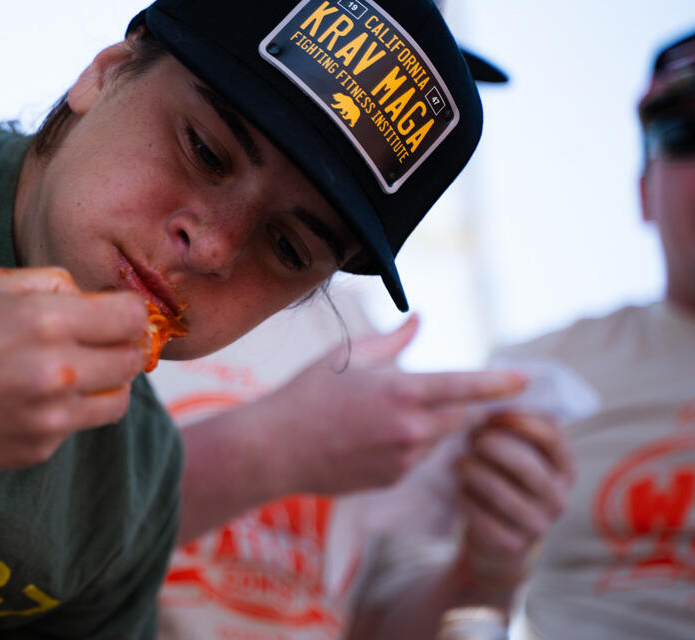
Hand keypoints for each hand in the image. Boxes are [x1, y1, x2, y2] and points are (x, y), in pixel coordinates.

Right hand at [0, 266, 148, 475]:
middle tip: (103, 341)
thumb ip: (52, 283)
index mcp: (46, 321)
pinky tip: (29, 398)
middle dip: (124, 346)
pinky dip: (67, 410)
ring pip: (117, 401)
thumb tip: (94, 299)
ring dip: (106, 383)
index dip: (130, 312)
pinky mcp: (37, 450)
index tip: (120, 314)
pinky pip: (76, 426)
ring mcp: (48, 419)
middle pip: (132, 361)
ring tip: (75, 370)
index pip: (131, 317)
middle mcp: (56, 372)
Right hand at [254, 317, 526, 495]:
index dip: (498, 383)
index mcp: (402, 391)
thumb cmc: (306, 394)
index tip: (524, 380)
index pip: (466, 385)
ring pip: (436, 438)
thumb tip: (419, 320)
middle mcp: (411, 429)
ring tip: (377, 416)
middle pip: (459, 416)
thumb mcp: (347, 356)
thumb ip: (392, 340)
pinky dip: (404, 447)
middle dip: (453, 404)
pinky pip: (415, 460)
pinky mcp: (393, 480)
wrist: (275, 449)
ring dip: (425, 425)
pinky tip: (366, 439)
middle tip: (418, 392)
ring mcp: (404, 459)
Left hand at [455, 410, 572, 588]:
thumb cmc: (503, 479)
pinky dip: (464, 499)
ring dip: (473, 471)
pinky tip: (458, 490)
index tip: (491, 410)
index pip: (552, 436)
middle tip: (469, 438)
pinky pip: (482, 517)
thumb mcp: (516, 451)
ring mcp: (539, 524)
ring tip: (458, 462)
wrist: (498, 538)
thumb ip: (512, 424)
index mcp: (564, 466)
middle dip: (491, 446)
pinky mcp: (513, 545)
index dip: (520, 419)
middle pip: (525, 464)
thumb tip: (494, 380)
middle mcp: (558, 496)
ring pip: (500, 490)